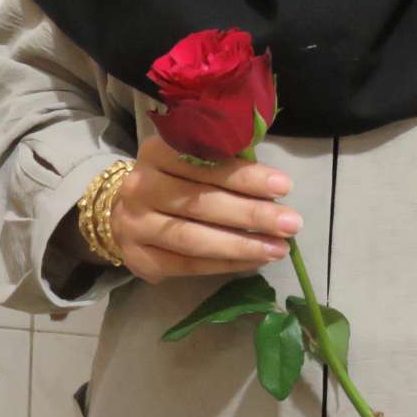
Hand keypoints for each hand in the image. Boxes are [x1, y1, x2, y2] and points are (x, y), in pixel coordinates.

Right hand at [107, 133, 303, 284]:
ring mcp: (136, 226)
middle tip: (291, 223)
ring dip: (242, 245)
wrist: (125, 212)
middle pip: (201, 203)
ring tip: (279, 248)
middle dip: (251, 214)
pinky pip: (189, 265)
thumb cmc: (173, 179)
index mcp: (156, 152)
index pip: (204, 164)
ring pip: (194, 239)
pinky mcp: (140, 259)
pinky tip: (254, 261)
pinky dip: (225, 264)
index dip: (245, 176)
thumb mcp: (190, 157)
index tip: (284, 186)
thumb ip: (222, 161)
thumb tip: (273, 182)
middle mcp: (140, 187)